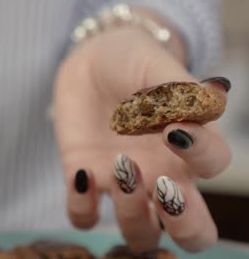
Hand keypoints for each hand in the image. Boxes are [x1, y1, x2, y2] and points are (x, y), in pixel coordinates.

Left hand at [54, 27, 230, 251]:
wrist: (90, 63)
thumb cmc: (132, 63)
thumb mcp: (156, 67)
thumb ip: (180, 89)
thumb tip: (209, 103)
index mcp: (187, 145)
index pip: (215, 167)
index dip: (201, 154)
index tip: (172, 128)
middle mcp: (160, 173)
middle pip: (191, 231)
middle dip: (183, 223)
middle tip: (161, 184)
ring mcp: (121, 182)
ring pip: (140, 234)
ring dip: (132, 214)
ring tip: (122, 167)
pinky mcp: (84, 179)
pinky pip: (84, 217)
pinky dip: (82, 207)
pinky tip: (82, 172)